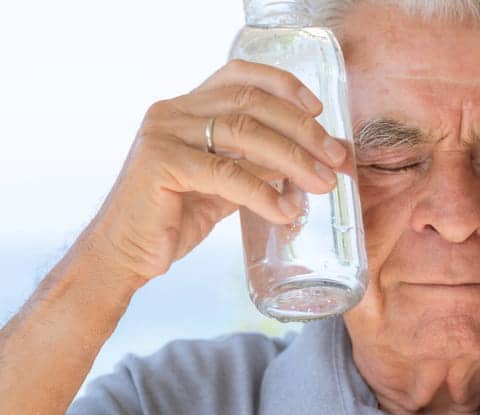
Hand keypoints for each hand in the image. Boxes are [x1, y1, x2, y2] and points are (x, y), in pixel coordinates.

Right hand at [86, 59, 347, 281]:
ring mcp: (164, 134)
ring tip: (322, 185)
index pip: (239, 76)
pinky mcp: (160, 164)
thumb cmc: (175, 218)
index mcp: (187, 108)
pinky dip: (263, 193)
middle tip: (336, 158)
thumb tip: (313, 161)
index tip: (319, 110)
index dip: (283, 85)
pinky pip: (226, 173)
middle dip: (302, 130)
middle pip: (251, 104)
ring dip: (293, 159)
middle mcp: (173, 112)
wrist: (124, 255)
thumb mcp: (225, 185)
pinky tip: (286, 212)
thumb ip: (259, 167)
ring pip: (244, 133)